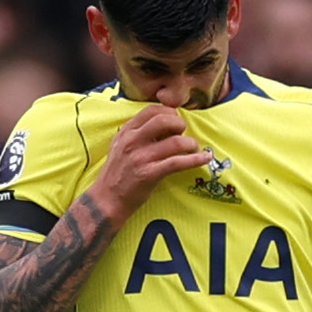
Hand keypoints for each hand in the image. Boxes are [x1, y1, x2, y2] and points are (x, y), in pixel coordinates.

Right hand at [92, 96, 209, 215]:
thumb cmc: (117, 174)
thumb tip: (163, 123)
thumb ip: (136, 133)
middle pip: (164, 120)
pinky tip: (205, 158)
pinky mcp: (150, 174)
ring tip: (194, 148)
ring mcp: (141, 158)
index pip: (152, 110)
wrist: (106, 200)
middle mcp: (132, 142)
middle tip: (184, 134)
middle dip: (181, 124)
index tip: (176, 120)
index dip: (169, 112)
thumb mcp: (119, 147)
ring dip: (191, 143)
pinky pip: (179, 162)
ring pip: (176, 142)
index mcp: (126, 132)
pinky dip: (196, 159)